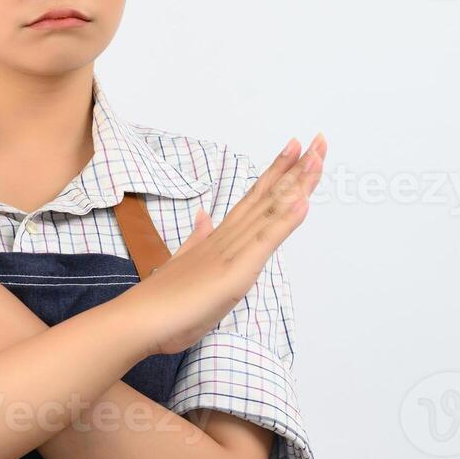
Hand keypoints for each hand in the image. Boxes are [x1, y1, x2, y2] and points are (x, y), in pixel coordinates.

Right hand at [127, 134, 326, 356]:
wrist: (141, 318)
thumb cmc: (163, 301)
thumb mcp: (185, 263)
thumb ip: (196, 238)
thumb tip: (203, 217)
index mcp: (219, 237)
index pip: (254, 199)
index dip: (276, 173)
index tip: (295, 149)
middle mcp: (228, 236)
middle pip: (268, 196)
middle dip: (295, 168)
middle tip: (318, 140)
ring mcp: (233, 250)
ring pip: (270, 210)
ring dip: (296, 184)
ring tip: (316, 156)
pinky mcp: (237, 269)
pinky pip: (266, 241)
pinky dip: (286, 220)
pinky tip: (303, 201)